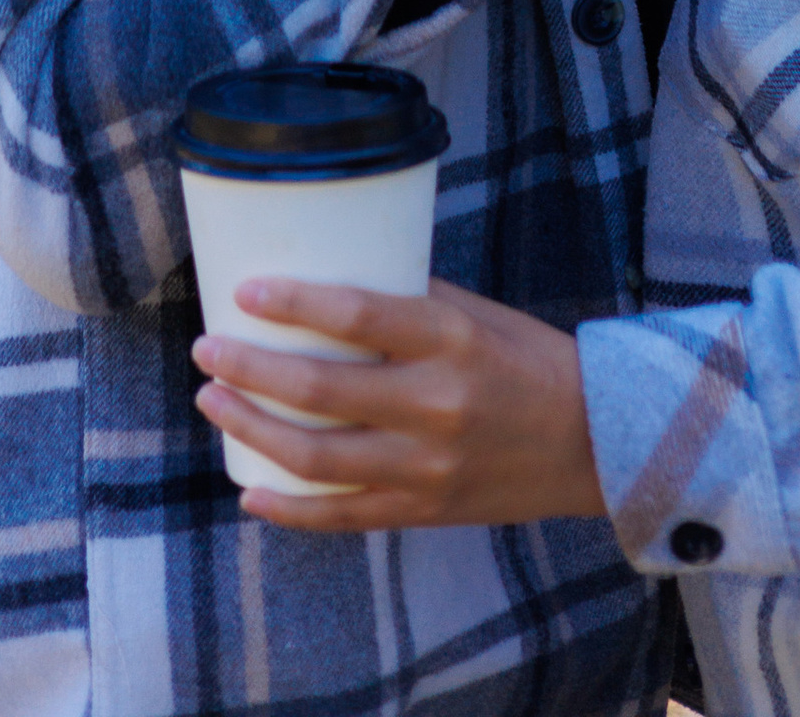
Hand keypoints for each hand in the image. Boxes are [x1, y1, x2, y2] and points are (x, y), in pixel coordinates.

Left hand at [192, 277, 601, 529]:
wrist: (593, 443)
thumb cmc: (527, 360)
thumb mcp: (474, 313)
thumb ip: (406, 303)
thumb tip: (326, 285)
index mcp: (449, 338)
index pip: (355, 313)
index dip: (292, 300)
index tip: (243, 290)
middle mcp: (435, 403)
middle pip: (319, 388)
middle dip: (249, 368)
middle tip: (207, 349)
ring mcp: (426, 465)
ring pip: (317, 456)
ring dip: (252, 428)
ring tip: (213, 401)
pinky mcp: (424, 510)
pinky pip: (342, 514)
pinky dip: (289, 507)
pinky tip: (249, 489)